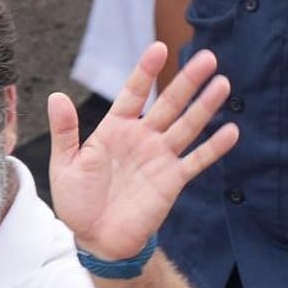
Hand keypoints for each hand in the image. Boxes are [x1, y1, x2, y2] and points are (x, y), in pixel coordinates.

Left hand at [48, 42, 237, 259]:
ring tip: (222, 83)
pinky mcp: (172, 180)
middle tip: (207, 57)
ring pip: (187, 126)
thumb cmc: (77, 202)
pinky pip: (196, 160)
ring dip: (205, 106)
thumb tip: (56, 97)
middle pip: (168, 103)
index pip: (133, 93)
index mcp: (114, 129)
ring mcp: (159, 158)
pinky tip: (231, 131)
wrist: (95, 239)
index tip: (158, 48)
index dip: (145, 71)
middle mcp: (141, 138)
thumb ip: (64, 132)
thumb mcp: (65, 165)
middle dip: (187, 81)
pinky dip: (213, 147)